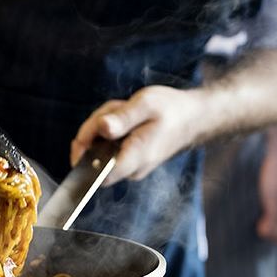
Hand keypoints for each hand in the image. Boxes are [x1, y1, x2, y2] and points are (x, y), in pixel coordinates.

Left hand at [71, 85, 213, 183]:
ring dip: (105, 127)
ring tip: (126, 110)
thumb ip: (122, 118)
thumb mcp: (146, 104)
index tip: (87, 133)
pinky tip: (127, 118)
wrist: (193, 117)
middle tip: (116, 109)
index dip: (84, 154)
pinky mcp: (130, 162)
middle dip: (96, 129)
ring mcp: (131, 167)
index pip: (97, 173)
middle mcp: (132, 169)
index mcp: (136, 157)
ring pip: (100, 150)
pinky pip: (109, 148)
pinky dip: (112, 131)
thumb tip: (102, 129)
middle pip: (94, 157)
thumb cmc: (171, 109)